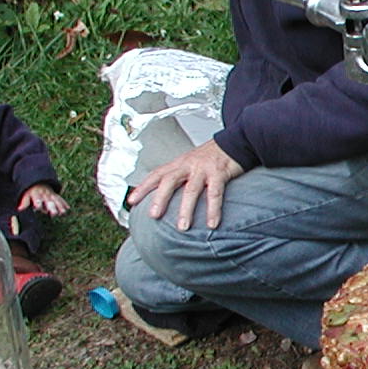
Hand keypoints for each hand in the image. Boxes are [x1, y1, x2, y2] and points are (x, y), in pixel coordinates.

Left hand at [18, 183, 69, 216]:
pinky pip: (60, 199)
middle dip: (51, 207)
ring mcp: (51, 195)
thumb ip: (24, 202)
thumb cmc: (31, 190)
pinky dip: (64, 203)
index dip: (37, 204)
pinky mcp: (55, 195)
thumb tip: (19, 209)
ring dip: (60, 206)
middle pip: (48, 202)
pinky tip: (68, 208)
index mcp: (37, 195)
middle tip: (54, 214)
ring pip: (56, 201)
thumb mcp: (26, 194)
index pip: (37, 200)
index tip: (38, 208)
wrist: (39, 181)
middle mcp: (45, 195)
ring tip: (63, 212)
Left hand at [128, 140, 243, 230]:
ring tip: (182, 227)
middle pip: (169, 180)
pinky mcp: (219, 173)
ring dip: (186, 209)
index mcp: (178, 164)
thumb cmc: (211, 157)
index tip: (131, 201)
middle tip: (154, 215)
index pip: (156, 174)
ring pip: (191, 189)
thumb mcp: (190, 164)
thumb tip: (165, 196)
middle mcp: (188, 165)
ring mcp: (203, 169)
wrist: (235, 141)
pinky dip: (213, 210)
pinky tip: (212, 223)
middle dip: (160, 198)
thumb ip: (178, 177)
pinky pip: (215, 193)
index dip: (143, 187)